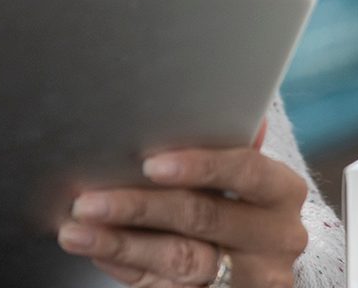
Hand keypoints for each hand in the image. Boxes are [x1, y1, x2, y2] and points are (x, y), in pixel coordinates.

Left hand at [56, 121, 307, 286]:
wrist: (252, 253)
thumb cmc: (235, 191)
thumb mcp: (237, 164)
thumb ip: (221, 134)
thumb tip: (207, 88)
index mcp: (281, 190)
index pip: (244, 170)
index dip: (199, 166)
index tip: (149, 164)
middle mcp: (276, 237)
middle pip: (202, 217)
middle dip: (138, 206)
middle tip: (88, 200)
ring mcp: (251, 277)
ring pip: (181, 260)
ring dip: (121, 243)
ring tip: (76, 231)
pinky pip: (167, 286)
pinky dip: (127, 267)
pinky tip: (97, 251)